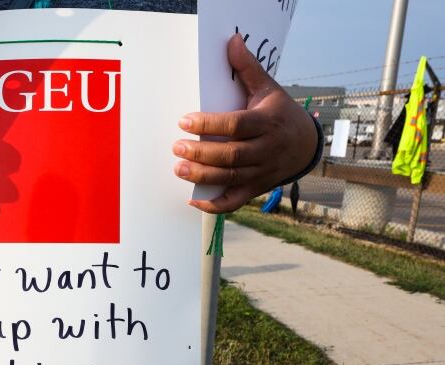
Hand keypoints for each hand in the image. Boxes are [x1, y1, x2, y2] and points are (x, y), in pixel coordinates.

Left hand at [173, 33, 317, 213]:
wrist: (307, 145)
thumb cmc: (281, 113)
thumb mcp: (268, 89)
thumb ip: (247, 69)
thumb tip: (232, 41)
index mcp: (267, 122)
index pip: (236, 126)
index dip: (209, 124)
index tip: (184, 121)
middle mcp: (265, 150)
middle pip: (231, 156)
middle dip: (201, 153)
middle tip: (176, 148)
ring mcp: (261, 172)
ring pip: (230, 179)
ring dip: (202, 177)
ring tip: (179, 169)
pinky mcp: (256, 188)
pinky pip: (235, 201)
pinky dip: (214, 205)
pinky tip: (192, 200)